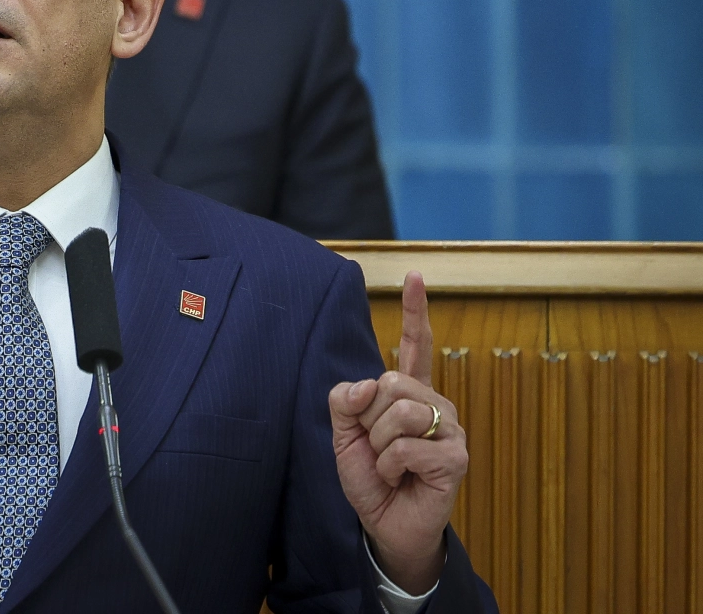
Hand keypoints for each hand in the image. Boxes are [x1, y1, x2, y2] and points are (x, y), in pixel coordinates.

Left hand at [329, 271, 466, 594]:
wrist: (384, 525)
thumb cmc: (370, 477)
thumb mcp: (343, 435)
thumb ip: (345, 401)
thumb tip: (367, 383)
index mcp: (409, 393)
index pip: (416, 345)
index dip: (416, 310)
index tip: (414, 275)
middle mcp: (435, 404)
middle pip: (390, 381)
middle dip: (369, 418)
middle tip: (377, 447)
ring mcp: (450, 430)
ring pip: (399, 412)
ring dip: (380, 444)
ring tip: (389, 465)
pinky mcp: (456, 458)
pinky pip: (407, 446)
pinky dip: (390, 466)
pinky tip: (400, 478)